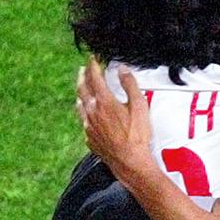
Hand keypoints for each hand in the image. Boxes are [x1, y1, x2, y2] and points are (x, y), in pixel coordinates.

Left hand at [76, 57, 152, 177]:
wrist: (129, 161)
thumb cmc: (136, 135)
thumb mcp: (139, 106)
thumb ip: (130, 85)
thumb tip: (122, 70)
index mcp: (104, 102)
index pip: (95, 78)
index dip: (93, 66)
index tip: (93, 58)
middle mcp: (92, 112)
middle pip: (83, 89)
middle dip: (83, 76)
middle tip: (84, 69)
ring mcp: (88, 126)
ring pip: (80, 105)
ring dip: (80, 93)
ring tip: (82, 88)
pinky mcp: (90, 138)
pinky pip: (83, 120)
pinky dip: (84, 111)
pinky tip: (88, 113)